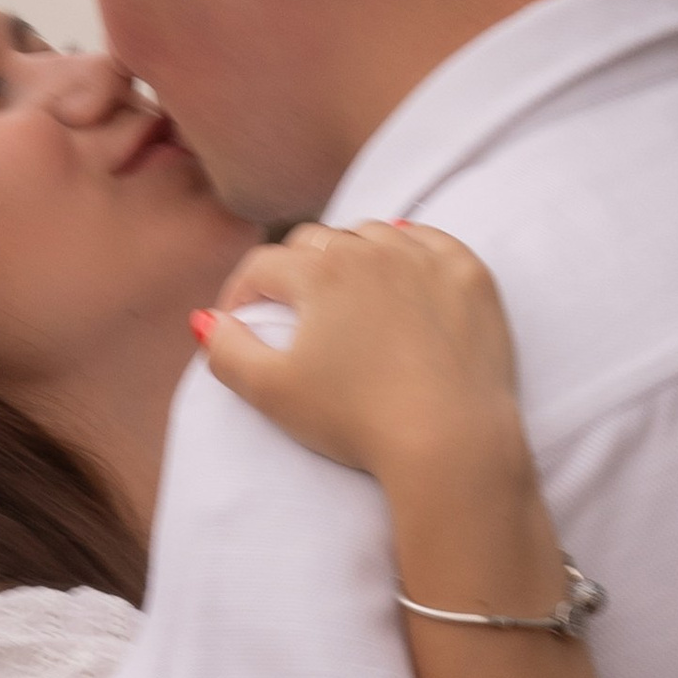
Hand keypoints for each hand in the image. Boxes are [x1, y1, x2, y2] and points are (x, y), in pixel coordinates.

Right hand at [198, 222, 529, 501]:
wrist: (451, 442)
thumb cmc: (355, 421)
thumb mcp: (271, 393)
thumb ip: (227, 352)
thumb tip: (207, 322)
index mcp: (319, 274)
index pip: (264, 265)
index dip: (242, 291)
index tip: (240, 319)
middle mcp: (372, 251)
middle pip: (317, 242)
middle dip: (295, 269)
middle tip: (292, 307)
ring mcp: (426, 260)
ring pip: (374, 235)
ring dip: (352, 255)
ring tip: (347, 291)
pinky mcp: (470, 277)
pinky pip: (432, 242)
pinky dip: (411, 249)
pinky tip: (403, 269)